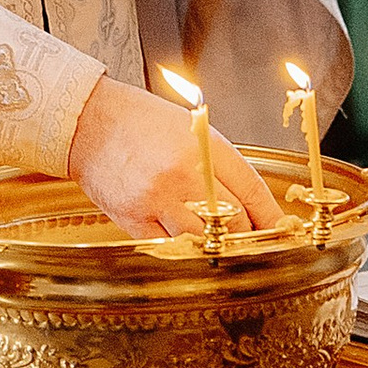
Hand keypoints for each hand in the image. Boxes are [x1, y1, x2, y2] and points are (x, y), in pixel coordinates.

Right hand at [67, 77, 283, 239]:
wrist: (86, 122)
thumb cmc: (140, 122)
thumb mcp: (191, 130)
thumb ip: (220, 164)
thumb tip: (250, 204)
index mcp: (202, 146)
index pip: (251, 190)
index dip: (270, 216)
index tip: (281, 229)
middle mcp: (181, 174)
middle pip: (233, 221)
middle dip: (247, 233)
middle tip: (252, 237)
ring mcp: (156, 199)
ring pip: (205, 240)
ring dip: (216, 244)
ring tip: (218, 239)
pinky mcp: (132, 219)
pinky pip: (171, 246)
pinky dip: (184, 246)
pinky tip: (186, 237)